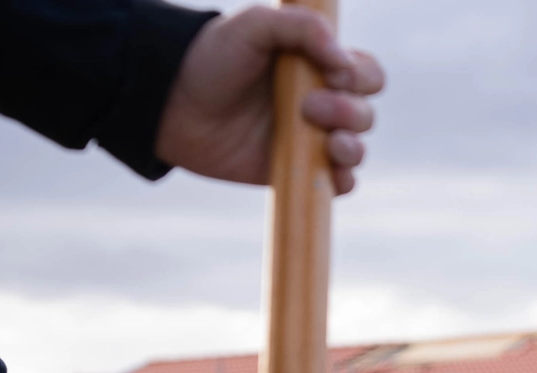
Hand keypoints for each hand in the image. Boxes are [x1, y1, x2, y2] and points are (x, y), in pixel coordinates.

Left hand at [155, 5, 386, 191]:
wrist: (171, 104)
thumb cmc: (211, 58)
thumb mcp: (254, 25)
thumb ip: (302, 28)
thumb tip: (344, 61)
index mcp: (316, 66)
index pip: (365, 73)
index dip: (360, 76)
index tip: (334, 73)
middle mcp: (319, 102)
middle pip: (364, 112)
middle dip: (349, 111)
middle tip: (309, 106)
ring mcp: (308, 140)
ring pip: (356, 148)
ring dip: (353, 146)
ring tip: (329, 142)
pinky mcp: (294, 171)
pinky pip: (336, 183)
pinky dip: (343, 179)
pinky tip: (332, 170)